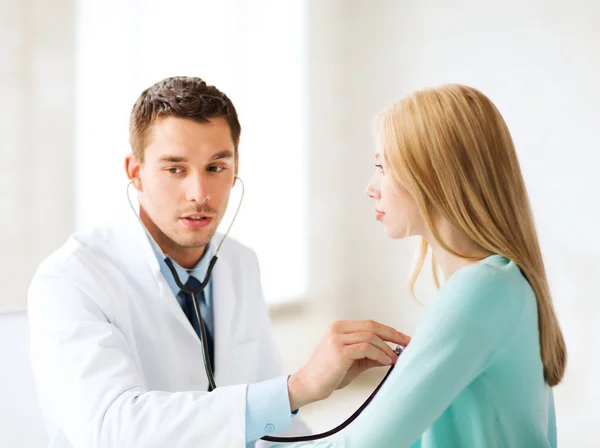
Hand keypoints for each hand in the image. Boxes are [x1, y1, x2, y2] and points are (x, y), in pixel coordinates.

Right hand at [287, 320, 409, 409]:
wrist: (309, 384)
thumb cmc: (329, 373)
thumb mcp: (353, 360)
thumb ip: (370, 354)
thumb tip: (392, 354)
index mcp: (340, 327)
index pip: (370, 324)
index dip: (389, 330)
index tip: (403, 338)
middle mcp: (338, 329)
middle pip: (373, 326)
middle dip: (393, 335)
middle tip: (408, 343)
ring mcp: (338, 338)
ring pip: (371, 337)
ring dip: (387, 348)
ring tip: (395, 358)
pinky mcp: (340, 351)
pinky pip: (367, 348)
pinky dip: (380, 354)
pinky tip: (387, 361)